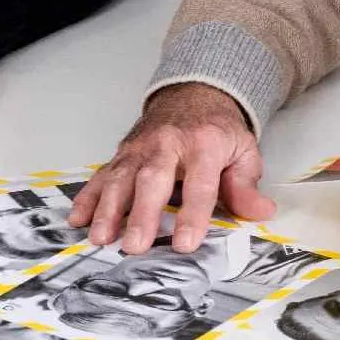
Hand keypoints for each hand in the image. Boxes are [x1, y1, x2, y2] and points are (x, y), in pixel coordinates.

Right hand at [67, 79, 265, 252]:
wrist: (192, 93)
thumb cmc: (216, 130)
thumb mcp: (243, 151)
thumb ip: (246, 185)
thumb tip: (260, 211)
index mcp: (204, 144)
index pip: (200, 184)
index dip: (193, 215)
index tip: (185, 243)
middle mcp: (167, 144)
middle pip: (152, 180)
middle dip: (141, 214)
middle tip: (135, 245)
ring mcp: (139, 148)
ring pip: (120, 178)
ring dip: (108, 210)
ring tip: (101, 238)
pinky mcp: (121, 153)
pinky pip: (101, 175)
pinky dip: (87, 198)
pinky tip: (78, 219)